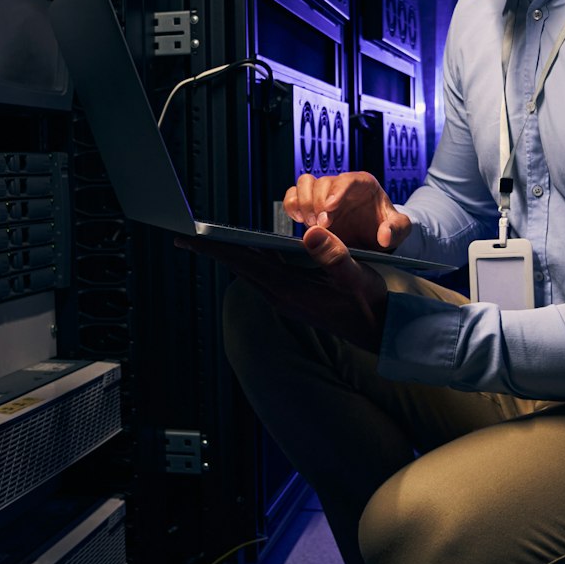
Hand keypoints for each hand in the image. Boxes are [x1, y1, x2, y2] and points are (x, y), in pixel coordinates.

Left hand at [176, 226, 388, 350]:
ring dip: (231, 255)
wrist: (378, 330)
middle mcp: (280, 296)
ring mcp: (285, 298)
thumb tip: (310, 233)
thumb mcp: (357, 278)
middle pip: (239, 267)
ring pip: (250, 271)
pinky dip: (252, 259)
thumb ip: (335, 256)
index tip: (189, 238)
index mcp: (289, 290)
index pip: (244, 263)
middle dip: (214, 250)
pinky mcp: (292, 297)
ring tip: (210, 239)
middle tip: (187, 235)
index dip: (216, 249)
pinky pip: (264, 274)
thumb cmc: (369, 304)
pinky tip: (251, 248)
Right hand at [283, 171, 411, 251]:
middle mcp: (342, 186)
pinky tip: (300, 220)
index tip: (329, 209)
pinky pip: (294, 195)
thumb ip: (396, 230)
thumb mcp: (399, 229)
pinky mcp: (311, 204)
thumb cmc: (387, 227)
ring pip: (305, 183)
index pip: (348, 180)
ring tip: (311, 223)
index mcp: (364, 184)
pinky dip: (292, 204)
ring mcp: (325, 194)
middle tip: (322, 225)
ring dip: (304, 202)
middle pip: (323, 182)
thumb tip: (384, 236)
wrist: (374, 234)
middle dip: (319, 202)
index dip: (337, 191)